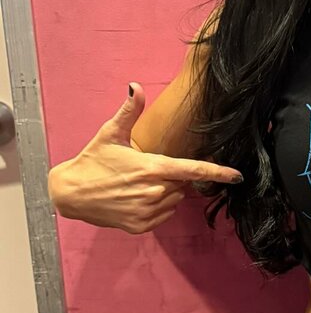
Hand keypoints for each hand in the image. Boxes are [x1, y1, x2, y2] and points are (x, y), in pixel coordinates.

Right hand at [48, 83, 243, 233]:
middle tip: (144, 172)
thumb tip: (135, 86)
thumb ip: (129, 111)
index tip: (237, 175)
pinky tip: (134, 199)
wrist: (70, 193)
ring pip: (174, 200)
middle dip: (170, 178)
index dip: (218, 173)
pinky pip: (163, 215)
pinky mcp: (141, 226)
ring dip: (163, 193)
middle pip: (182, 185)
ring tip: (137, 186)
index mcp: (153, 168)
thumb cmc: (93, 161)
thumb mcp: (110, 134)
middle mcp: (154, 191)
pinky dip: (155, 208)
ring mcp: (148, 211)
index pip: (194, 170)